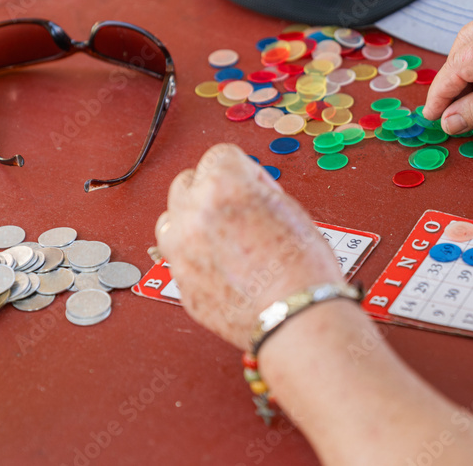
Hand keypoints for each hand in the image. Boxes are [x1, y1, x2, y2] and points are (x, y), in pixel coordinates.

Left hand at [155, 144, 342, 350]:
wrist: (297, 316)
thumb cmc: (302, 268)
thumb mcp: (288, 207)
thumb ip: (254, 192)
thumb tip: (242, 192)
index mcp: (222, 185)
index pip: (219, 155)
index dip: (244, 170)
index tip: (254, 185)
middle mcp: (193, 213)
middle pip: (187, 182)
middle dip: (211, 191)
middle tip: (237, 209)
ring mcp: (180, 250)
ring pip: (170, 219)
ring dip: (191, 221)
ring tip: (221, 235)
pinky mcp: (180, 281)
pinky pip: (177, 256)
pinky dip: (194, 255)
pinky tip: (221, 264)